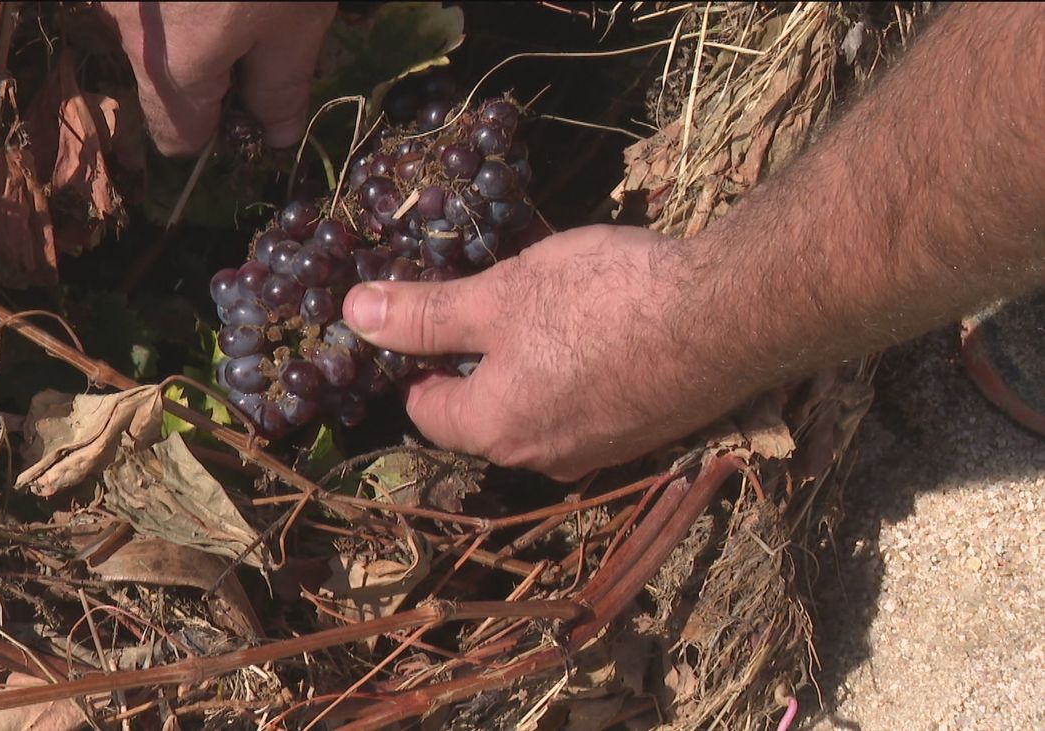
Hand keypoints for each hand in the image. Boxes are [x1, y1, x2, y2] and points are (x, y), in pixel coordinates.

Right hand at [102, 2, 336, 156]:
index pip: (177, 139)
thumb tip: (277, 136)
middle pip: (165, 82)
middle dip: (212, 71)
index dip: (220, 134)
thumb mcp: (295, 20)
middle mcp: (124, 33)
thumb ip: (282, 86)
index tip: (255, 107)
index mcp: (171, 69)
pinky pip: (152, 3)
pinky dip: (181, 0)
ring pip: (155, 34)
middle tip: (263, 33)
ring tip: (241, 0)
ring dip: (195, 25)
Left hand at [342, 225, 754, 480]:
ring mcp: (598, 452)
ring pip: (537, 412)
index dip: (418, 361)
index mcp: (495, 429)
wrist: (729, 316)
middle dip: (477, 363)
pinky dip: (577, 375)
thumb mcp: (501, 294)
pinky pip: (586, 410)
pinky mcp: (643, 436)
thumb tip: (353, 314)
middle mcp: (542, 457)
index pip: (427, 410)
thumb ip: (425, 313)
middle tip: (492, 301)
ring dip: (530, 367)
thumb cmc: (602, 300)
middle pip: (483, 415)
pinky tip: (600, 328)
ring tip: (548, 307)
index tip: (430, 315)